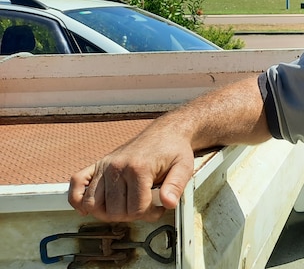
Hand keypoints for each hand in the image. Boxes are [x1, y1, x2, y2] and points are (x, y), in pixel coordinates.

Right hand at [68, 131, 194, 221]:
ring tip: (127, 204)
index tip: (158, 206)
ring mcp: (104, 165)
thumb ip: (176, 186)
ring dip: (109, 212)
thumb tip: (168, 203)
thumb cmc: (174, 150)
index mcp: (138, 168)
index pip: (135, 209)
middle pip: (114, 211)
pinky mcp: (97, 164)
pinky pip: (76, 185)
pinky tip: (93, 205)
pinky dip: (79, 199)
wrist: (165, 132)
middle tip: (145, 204)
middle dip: (132, 215)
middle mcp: (116, 167)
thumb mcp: (184, 167)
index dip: (149, 214)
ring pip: (93, 205)